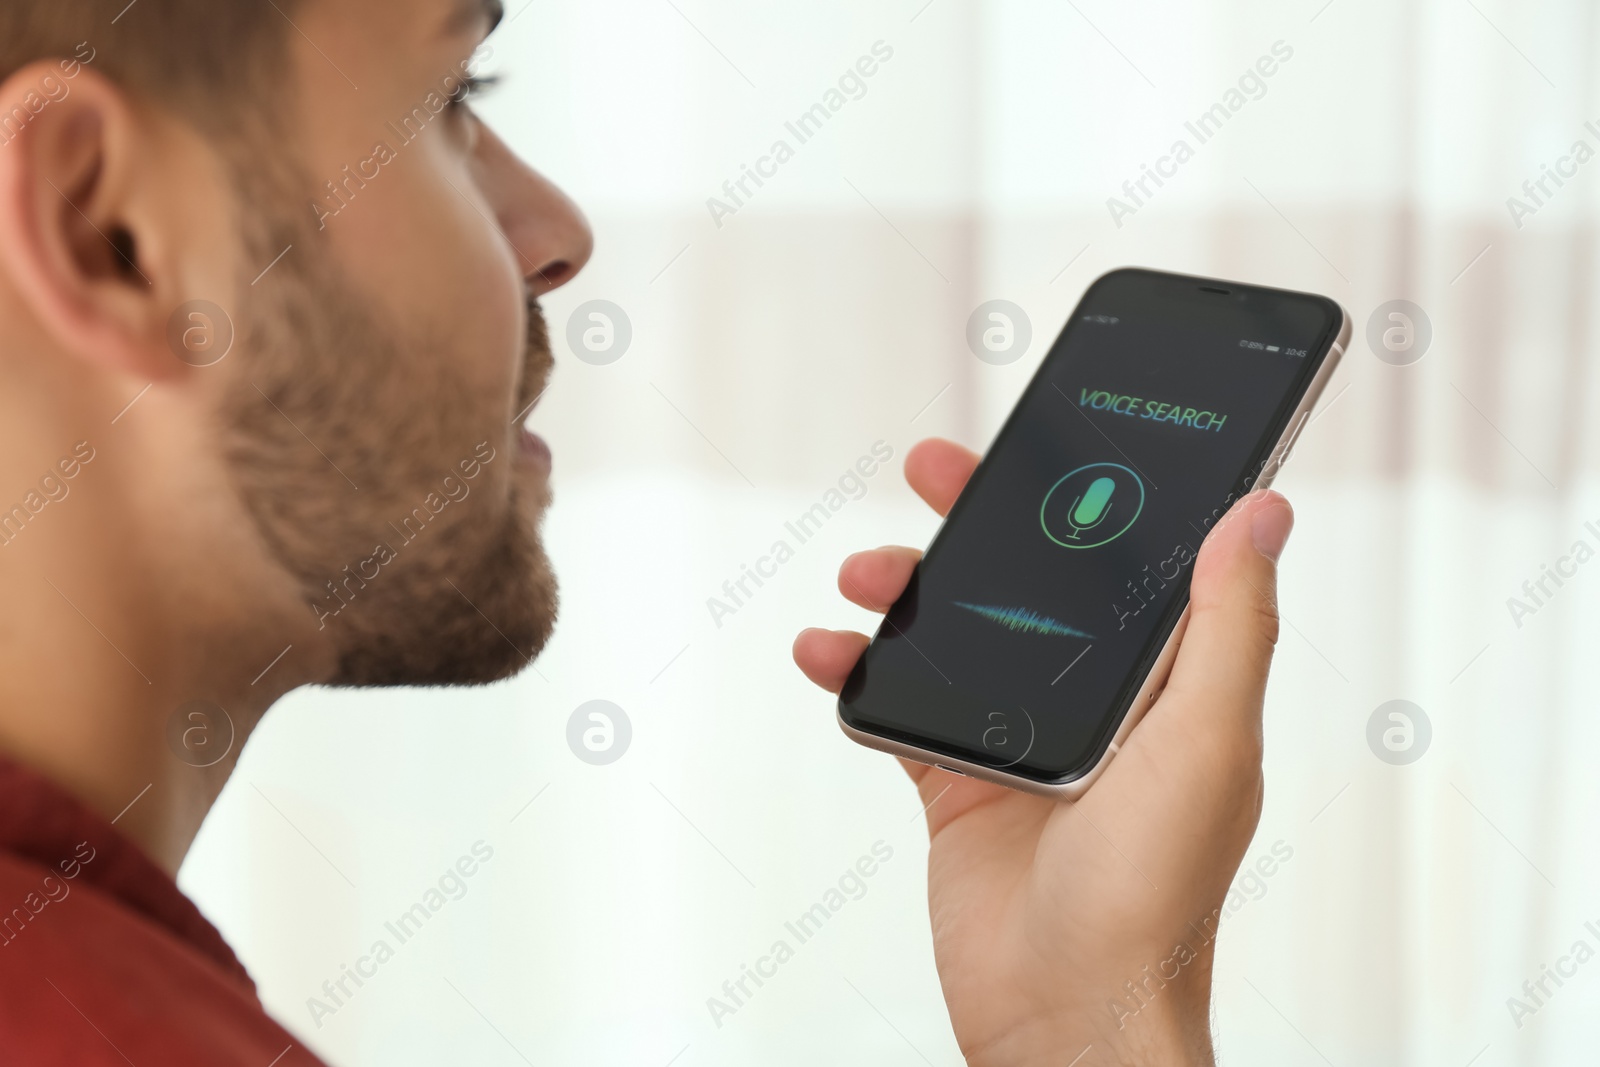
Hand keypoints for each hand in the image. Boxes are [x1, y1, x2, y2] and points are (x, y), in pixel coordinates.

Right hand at [793, 438, 1293, 1066]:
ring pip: (952, 630)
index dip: (1086, 492)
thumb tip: (1264, 510)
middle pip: (1029, 578)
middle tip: (931, 469)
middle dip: (976, 518)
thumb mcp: (1205, 742)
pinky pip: (897, 704)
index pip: (1125, 559)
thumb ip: (1228, 625)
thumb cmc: (1154, 897)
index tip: (1048, 437)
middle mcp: (1092, 699)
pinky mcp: (957, 782)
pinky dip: (854, 672)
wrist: (1063, 1016)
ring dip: (901, 591)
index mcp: (1164, 682)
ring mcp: (1019, 738)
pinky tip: (826, 653)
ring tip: (861, 578)